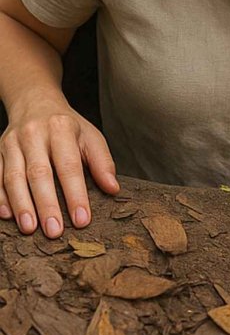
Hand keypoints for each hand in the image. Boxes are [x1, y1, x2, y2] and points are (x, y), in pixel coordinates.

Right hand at [0, 96, 118, 237]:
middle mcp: (34, 135)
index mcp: (61, 129)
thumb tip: (113, 189)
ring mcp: (11, 143)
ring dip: (22, 206)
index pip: (70, 166)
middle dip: (47, 205)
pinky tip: (8, 216)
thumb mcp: (91, 137)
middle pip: (39, 174)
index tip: (81, 219)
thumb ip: (102, 162)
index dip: (75, 194)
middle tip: (54, 231)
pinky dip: (1, 198)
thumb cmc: (68, 126)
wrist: (35, 102)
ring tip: (30, 229)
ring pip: (13, 177)